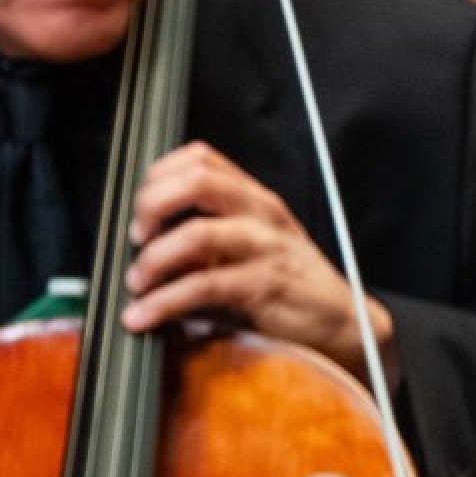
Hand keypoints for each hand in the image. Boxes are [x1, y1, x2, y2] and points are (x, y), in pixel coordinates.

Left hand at [121, 143, 393, 379]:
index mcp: (252, 196)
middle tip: (135, 238)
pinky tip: (144, 315)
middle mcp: (260, 212)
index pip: (200, 158)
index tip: (140, 209)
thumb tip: (142, 242)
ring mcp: (265, 246)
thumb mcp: (247, 243)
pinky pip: (204, 286)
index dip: (158, 176)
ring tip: (136, 284)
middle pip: (196, 181)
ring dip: (153, 260)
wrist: (340, 318)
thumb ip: (202, 233)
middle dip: (151, 205)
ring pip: (197, 235)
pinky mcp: (266, 284)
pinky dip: (163, 302)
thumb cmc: (285, 279)